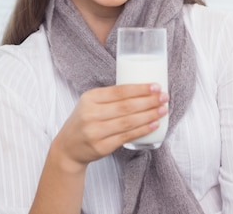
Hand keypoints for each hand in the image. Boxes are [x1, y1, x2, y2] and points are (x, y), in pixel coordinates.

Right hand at [51, 83, 168, 169]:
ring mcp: (96, 132)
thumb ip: (110, 97)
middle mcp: (91, 114)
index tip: (156, 86)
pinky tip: (154, 125)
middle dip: (149, 101)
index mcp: (90, 98)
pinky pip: (126, 137)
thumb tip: (143, 90)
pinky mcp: (101, 147)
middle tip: (164, 97)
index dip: (140, 89)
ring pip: (128, 122)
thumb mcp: (90, 103)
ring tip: (163, 110)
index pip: (119, 91)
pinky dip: (142, 130)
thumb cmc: (85, 121)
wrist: (68, 147)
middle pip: (126, 106)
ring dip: (149, 115)